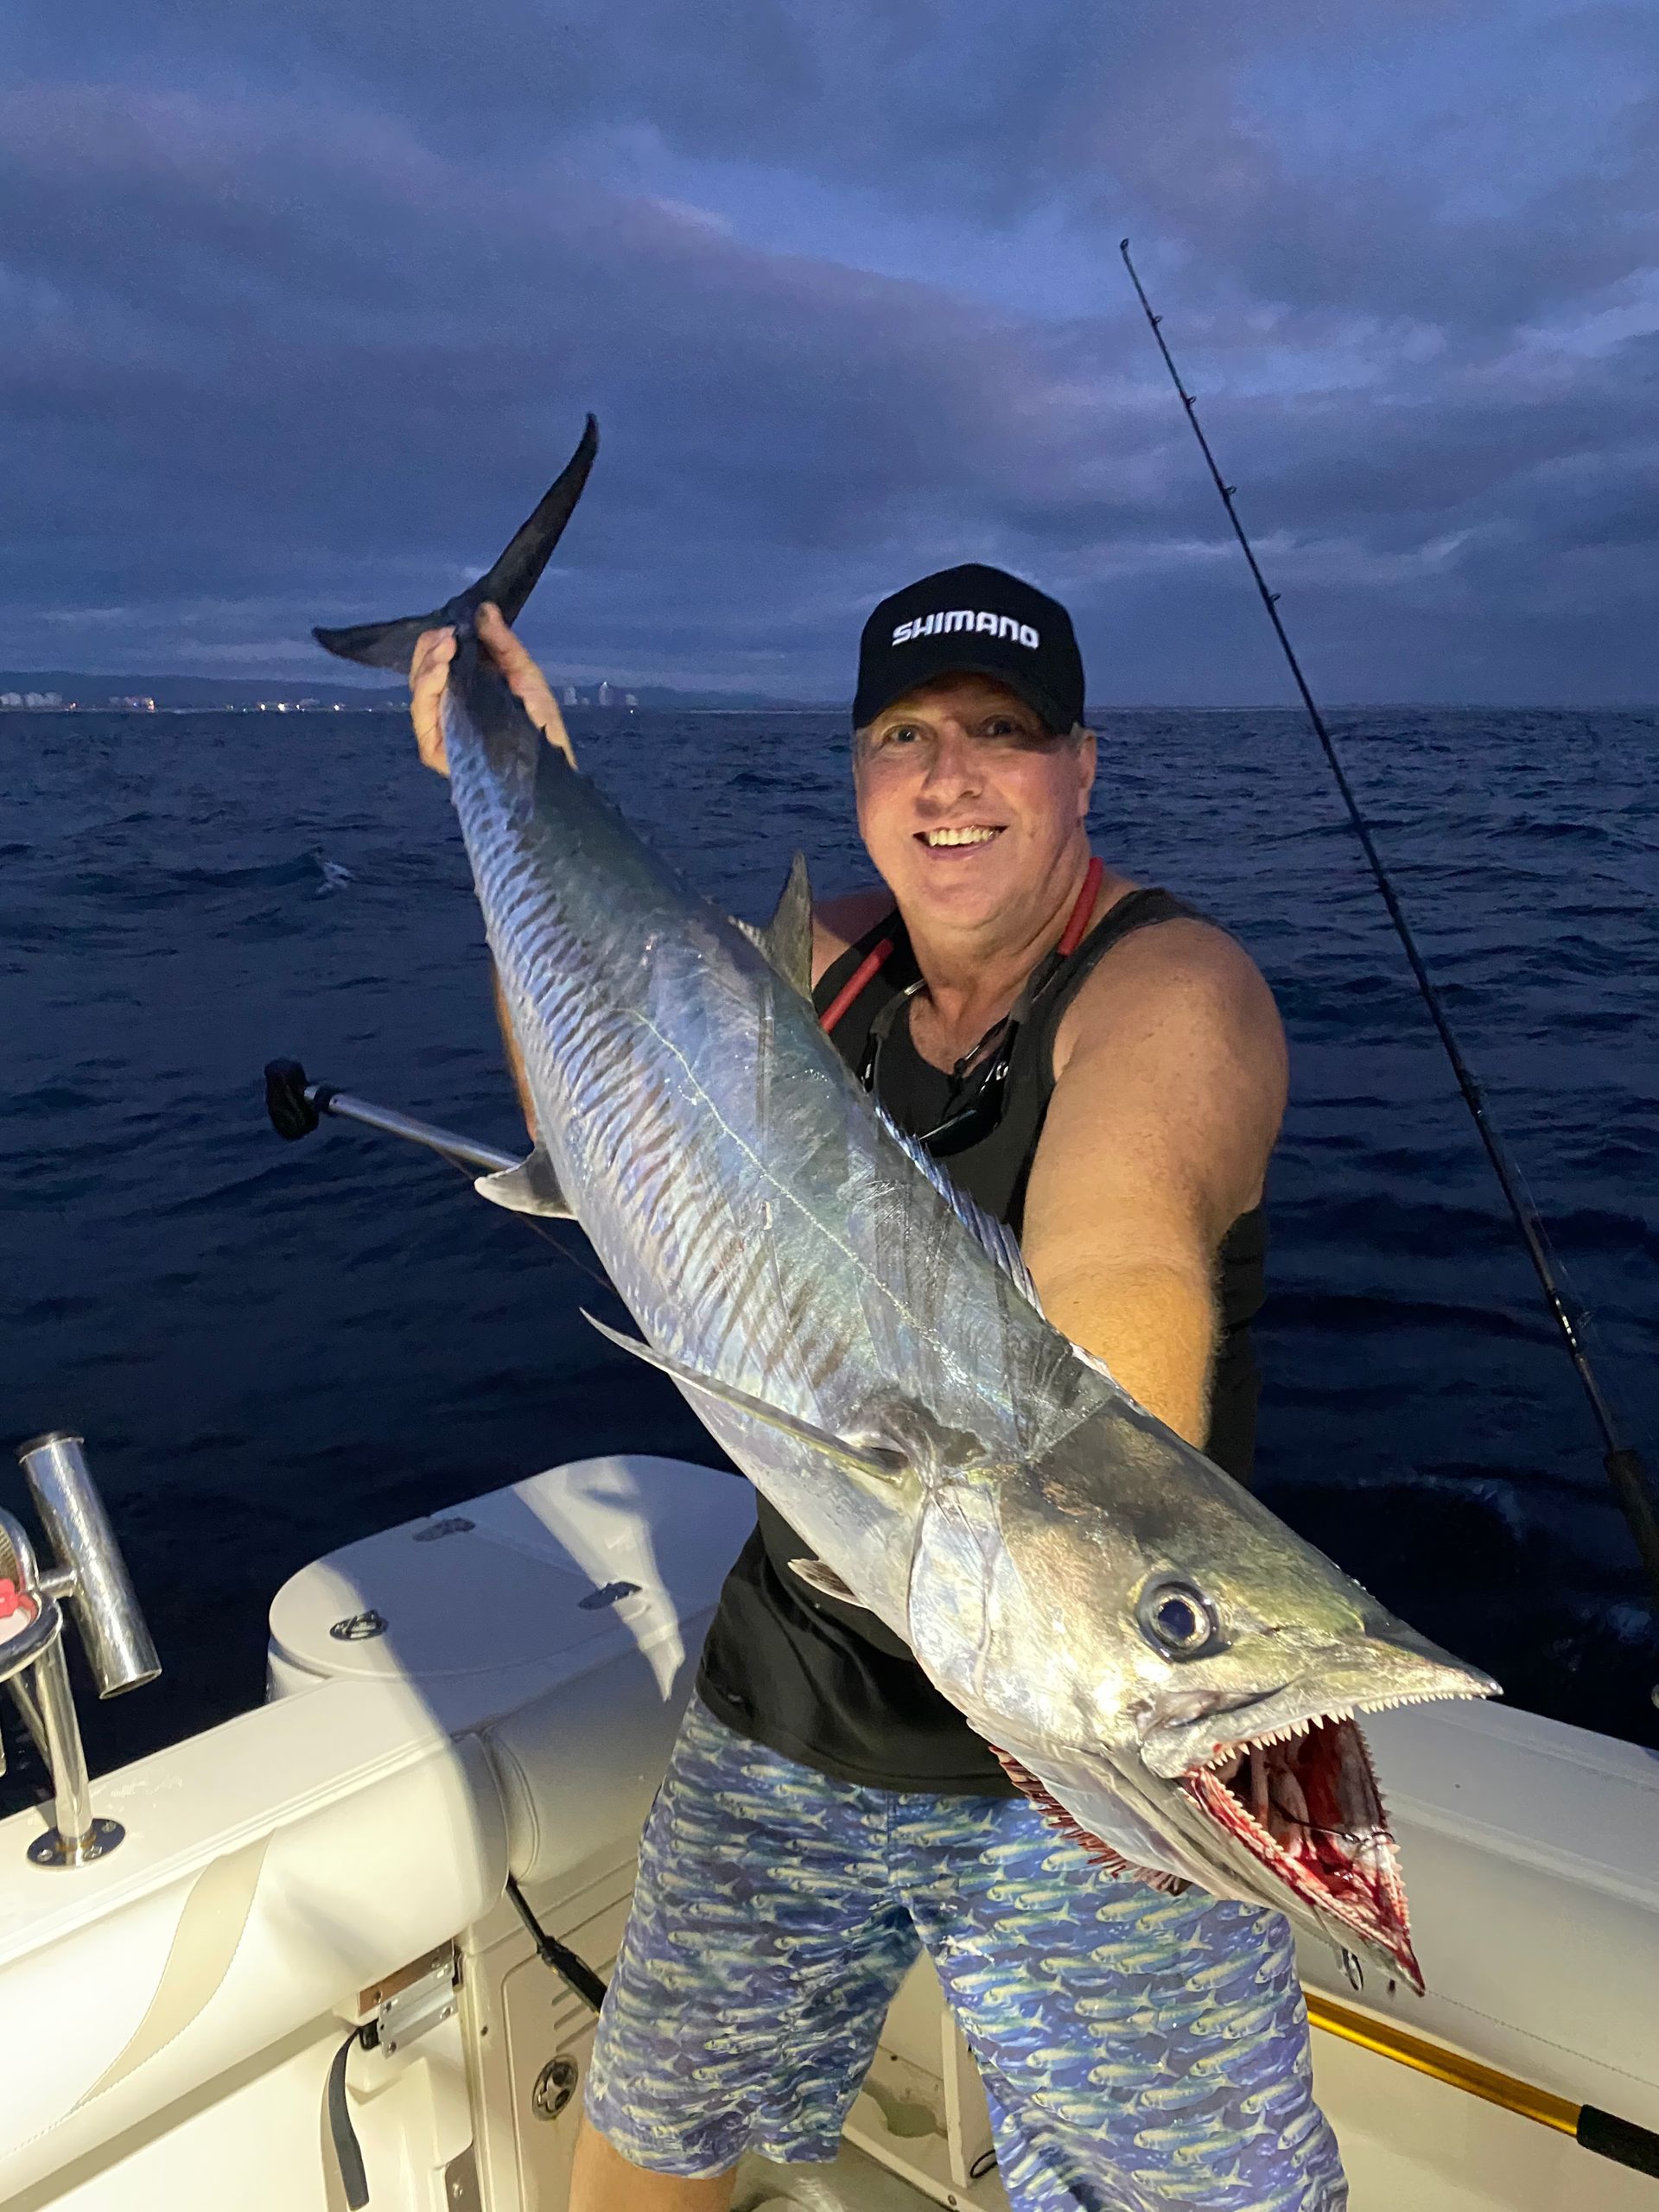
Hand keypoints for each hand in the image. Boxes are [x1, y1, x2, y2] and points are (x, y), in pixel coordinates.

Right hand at [407, 601, 575, 775]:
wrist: (553, 762)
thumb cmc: (540, 721)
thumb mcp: (524, 674)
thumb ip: (503, 643)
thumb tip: (484, 608)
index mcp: (462, 687)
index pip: (434, 661)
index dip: (436, 641)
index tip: (452, 627)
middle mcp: (446, 706)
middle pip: (420, 674)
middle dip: (429, 650)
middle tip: (448, 636)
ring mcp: (439, 728)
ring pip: (418, 691)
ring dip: (428, 665)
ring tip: (445, 647)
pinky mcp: (437, 750)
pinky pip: (423, 717)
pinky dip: (427, 691)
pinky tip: (441, 673)